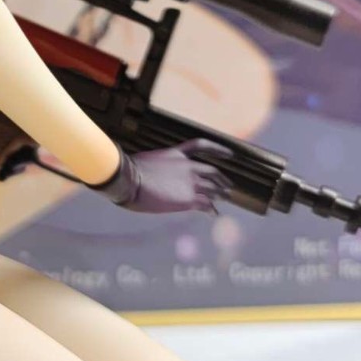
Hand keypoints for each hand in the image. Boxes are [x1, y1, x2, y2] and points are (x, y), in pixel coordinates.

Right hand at [112, 139, 232, 215]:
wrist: (130, 180)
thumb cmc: (131, 171)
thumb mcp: (149, 161)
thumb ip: (161, 166)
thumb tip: (158, 174)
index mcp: (177, 154)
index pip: (202, 146)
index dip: (219, 150)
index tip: (231, 155)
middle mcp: (188, 167)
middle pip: (212, 172)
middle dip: (222, 179)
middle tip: (228, 186)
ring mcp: (191, 183)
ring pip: (213, 189)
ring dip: (221, 194)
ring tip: (225, 199)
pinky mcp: (189, 199)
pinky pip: (206, 204)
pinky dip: (212, 209)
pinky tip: (214, 213)